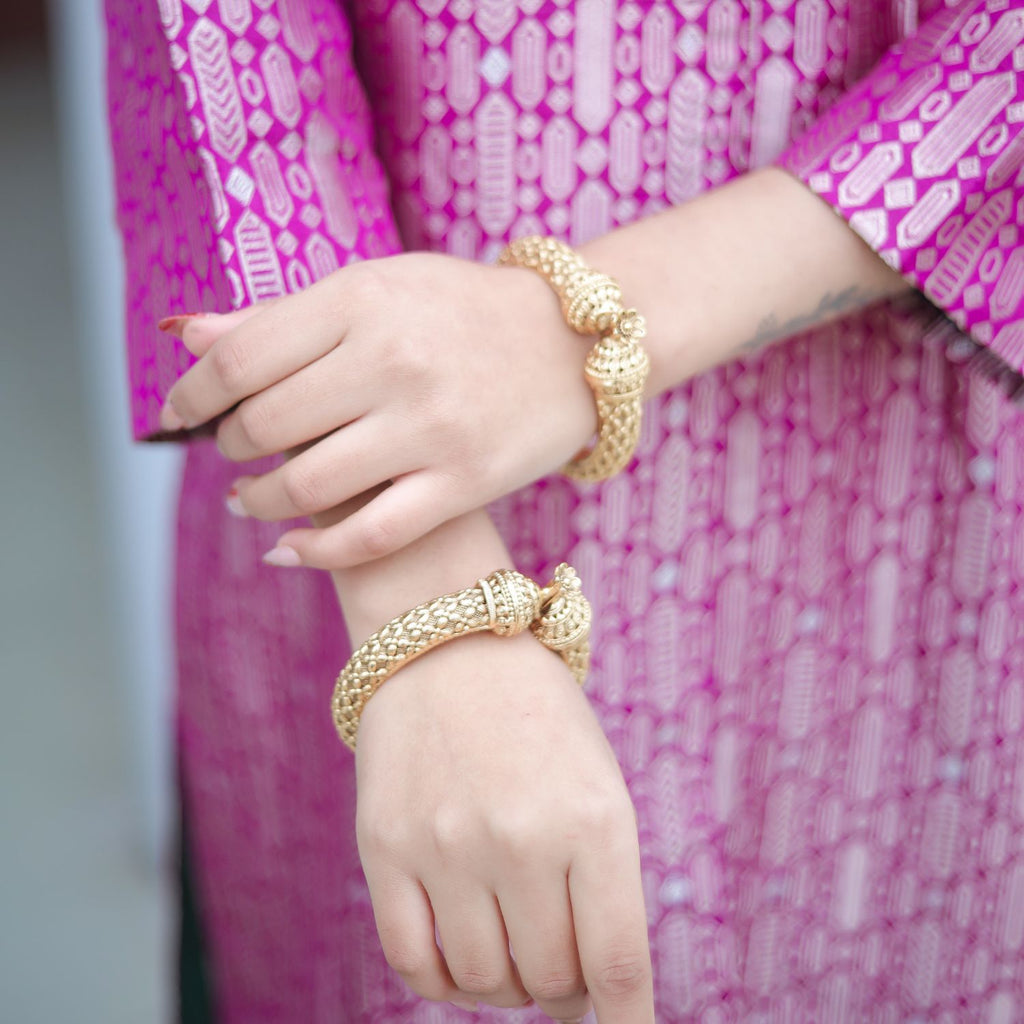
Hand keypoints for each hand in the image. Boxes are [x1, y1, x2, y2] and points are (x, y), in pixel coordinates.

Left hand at [158, 254, 595, 567]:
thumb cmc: (465, 311)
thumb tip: (185, 334)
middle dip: (231, 445)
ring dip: (259, 499)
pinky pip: (369, 535)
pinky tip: (286, 549)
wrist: (574, 344)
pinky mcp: (464, 482)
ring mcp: (431, 427)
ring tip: (252, 497)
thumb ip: (284, 315)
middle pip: (266, 423)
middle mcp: (393, 361)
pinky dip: (314, 551)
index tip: (182, 411)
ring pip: (307, 484)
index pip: (240, 357)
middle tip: (234, 449)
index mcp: (363, 300)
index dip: (194, 392)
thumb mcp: (378, 287)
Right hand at [354, 632, 653, 1021]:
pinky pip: (413, 962)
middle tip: (561, 972)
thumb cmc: (537, 715)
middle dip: (565, 991)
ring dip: (507, 985)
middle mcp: (522, 838)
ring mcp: (447, 845)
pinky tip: (462, 961)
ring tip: (512, 951)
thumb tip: (595, 987)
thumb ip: (601, 878)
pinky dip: (445, 983)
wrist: (448, 642)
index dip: (627, 1019)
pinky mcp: (384, 847)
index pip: (616, 961)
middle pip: (550, 979)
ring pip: (484, 980)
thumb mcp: (597, 779)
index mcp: (594, 819)